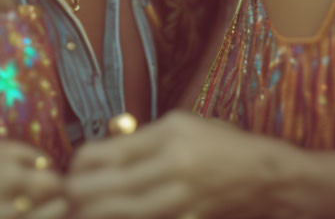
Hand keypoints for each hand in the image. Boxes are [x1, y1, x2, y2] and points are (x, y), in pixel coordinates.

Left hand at [66, 111, 272, 218]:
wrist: (267, 177)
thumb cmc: (220, 145)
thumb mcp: (181, 126)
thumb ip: (141, 139)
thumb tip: (100, 152)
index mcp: (170, 137)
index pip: (112, 153)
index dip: (83, 164)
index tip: (75, 168)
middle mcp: (175, 169)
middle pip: (112, 191)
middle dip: (81, 197)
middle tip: (68, 197)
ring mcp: (183, 201)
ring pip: (128, 215)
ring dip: (99, 213)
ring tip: (83, 210)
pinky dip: (126, 218)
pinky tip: (114, 215)